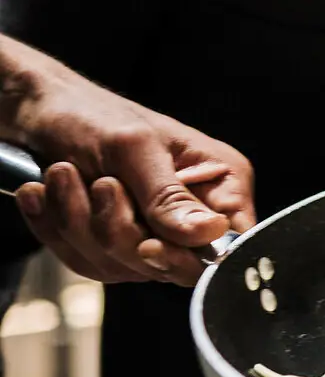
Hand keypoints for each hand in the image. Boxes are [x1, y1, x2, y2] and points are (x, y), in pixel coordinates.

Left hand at [0, 36, 254, 285]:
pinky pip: (92, 263)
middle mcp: (195, 210)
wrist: (41, 111)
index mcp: (221, 180)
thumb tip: (210, 234)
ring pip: (124, 265)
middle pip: (172, 264)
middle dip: (117, 230)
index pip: (231, 240)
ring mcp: (156, 230)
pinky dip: (59, 230)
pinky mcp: (119, 243)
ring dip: (78, 224)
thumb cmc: (94, 114)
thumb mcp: (134, 148)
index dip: (191, 254)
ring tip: (62, 174)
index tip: (148, 245)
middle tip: (98, 184)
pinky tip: (44, 194)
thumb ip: (169, 196)